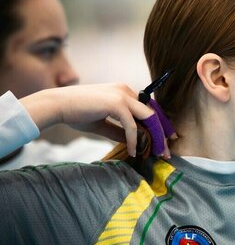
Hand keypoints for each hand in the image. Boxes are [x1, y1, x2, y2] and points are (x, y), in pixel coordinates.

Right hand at [19, 84, 175, 157]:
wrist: (56, 105)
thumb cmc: (76, 113)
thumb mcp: (102, 123)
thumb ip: (119, 131)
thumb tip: (134, 142)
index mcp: (124, 92)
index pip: (149, 109)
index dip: (159, 125)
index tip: (166, 141)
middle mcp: (126, 91)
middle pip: (153, 113)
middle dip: (162, 133)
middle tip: (167, 151)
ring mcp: (122, 95)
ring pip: (148, 118)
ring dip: (155, 137)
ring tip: (156, 154)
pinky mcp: (116, 104)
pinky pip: (132, 126)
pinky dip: (134, 140)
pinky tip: (133, 152)